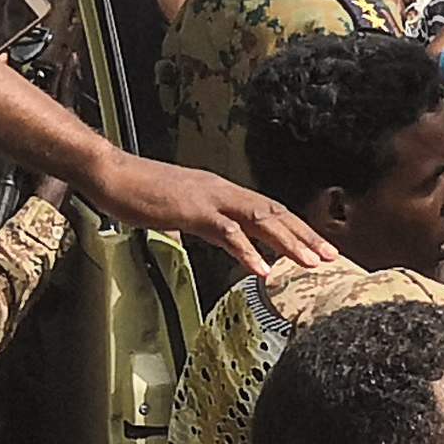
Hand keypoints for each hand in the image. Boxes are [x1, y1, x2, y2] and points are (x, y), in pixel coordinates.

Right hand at [97, 155, 339, 274]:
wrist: (111, 173)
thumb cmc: (139, 193)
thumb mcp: (179, 212)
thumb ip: (202, 225)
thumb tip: (216, 239)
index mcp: (221, 192)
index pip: (268, 210)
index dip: (295, 229)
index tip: (317, 248)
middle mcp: (223, 191)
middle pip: (274, 213)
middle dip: (305, 236)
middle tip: (332, 258)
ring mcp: (210, 198)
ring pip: (260, 219)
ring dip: (288, 243)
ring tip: (311, 264)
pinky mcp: (193, 210)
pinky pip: (227, 232)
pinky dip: (248, 251)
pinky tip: (263, 269)